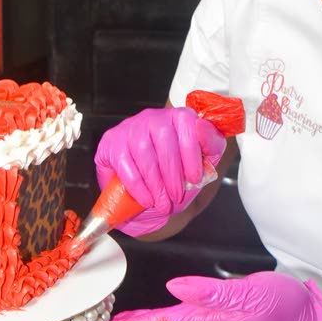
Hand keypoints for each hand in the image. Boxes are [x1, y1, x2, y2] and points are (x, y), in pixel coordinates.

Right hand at [93, 107, 225, 235]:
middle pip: (163, 138)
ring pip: (143, 150)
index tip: (194, 178)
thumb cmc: (177, 178)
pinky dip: (137, 185)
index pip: (186, 122)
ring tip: (162, 203)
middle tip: (176, 197)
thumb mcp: (202, 164)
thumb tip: (202, 126)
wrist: (149, 200)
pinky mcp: (111, 141)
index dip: (191, 152)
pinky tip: (145, 200)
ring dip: (155, 182)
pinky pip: (124, 163)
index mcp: (178, 117)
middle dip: (172, 173)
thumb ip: (210, 144)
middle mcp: (153, 117)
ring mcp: (130, 127)